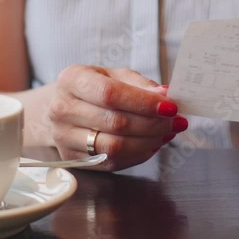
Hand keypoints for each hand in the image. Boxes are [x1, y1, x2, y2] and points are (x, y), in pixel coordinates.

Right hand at [48, 65, 187, 170]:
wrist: (65, 107)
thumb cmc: (95, 88)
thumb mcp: (116, 76)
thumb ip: (140, 85)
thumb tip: (165, 95)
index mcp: (72, 80)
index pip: (110, 94)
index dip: (144, 103)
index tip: (170, 107)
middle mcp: (62, 109)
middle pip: (116, 123)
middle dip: (153, 124)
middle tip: (176, 122)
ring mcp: (64, 137)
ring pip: (115, 147)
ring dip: (149, 142)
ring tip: (167, 133)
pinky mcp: (74, 159)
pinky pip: (113, 162)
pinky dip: (139, 154)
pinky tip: (152, 144)